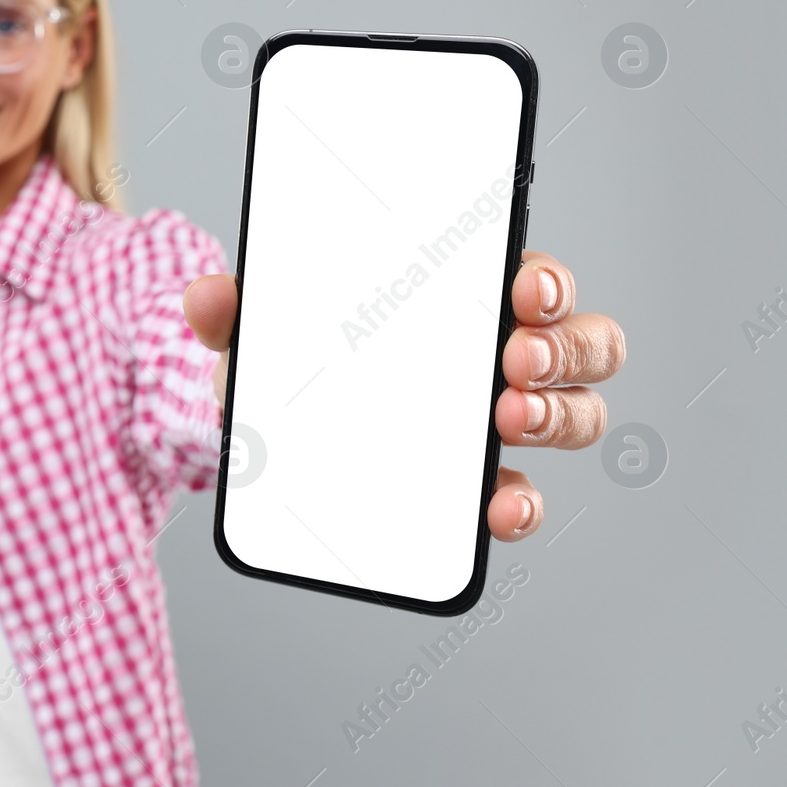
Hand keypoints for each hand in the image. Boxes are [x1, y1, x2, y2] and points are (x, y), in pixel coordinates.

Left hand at [182, 251, 625, 541]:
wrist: (274, 427)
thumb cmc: (297, 357)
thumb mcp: (265, 329)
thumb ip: (237, 311)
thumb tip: (205, 297)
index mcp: (461, 298)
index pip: (532, 279)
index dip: (545, 282)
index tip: (521, 291)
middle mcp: (498, 356)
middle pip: (581, 343)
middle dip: (564, 347)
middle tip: (515, 357)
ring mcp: (498, 422)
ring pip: (576, 413)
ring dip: (560, 415)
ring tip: (510, 418)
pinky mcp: (481, 485)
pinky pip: (525, 493)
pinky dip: (525, 502)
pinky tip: (498, 507)